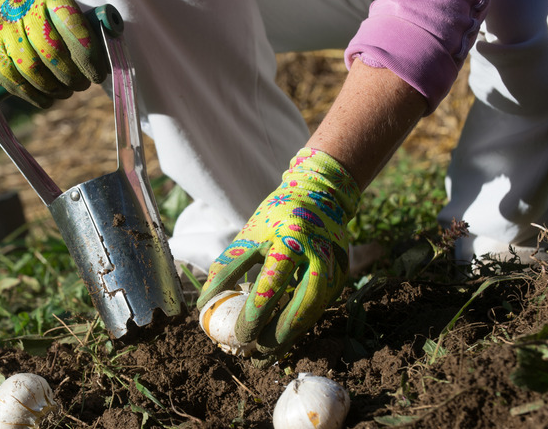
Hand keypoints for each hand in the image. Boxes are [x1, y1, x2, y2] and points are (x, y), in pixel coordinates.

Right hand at [0, 0, 106, 106]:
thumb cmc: (37, 20)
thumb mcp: (58, 15)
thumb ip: (80, 33)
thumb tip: (106, 63)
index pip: (73, 26)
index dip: (88, 55)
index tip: (98, 74)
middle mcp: (23, 9)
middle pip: (53, 52)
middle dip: (73, 76)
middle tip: (82, 85)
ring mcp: (2, 31)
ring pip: (34, 71)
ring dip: (55, 89)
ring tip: (66, 91)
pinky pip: (16, 83)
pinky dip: (36, 96)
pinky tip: (47, 99)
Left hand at [197, 148, 359, 362]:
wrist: (321, 194)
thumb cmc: (277, 214)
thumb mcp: (250, 233)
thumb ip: (228, 267)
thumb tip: (205, 303)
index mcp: (290, 239)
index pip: (271, 285)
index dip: (254, 315)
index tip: (239, 336)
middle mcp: (318, 254)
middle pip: (302, 305)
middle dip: (279, 335)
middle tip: (256, 353)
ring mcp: (335, 266)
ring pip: (315, 311)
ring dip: (291, 336)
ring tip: (268, 353)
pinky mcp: (342, 276)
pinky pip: (320, 307)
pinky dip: (300, 324)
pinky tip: (282, 337)